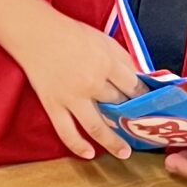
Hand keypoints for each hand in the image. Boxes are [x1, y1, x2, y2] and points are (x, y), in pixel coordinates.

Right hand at [15, 12, 149, 161]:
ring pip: (97, 126)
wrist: (36, 33)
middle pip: (118, 105)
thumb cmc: (70, 33)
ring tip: (124, 152)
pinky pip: (66, 131)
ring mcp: (72, 97)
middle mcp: (92, 83)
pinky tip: (88, 154)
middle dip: (129, 115)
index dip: (144, 98)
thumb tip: (138, 77)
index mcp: (106, 63)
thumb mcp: (103, 40)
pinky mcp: (54, 105)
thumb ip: (122, 60)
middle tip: (139, 126)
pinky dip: (78, 145)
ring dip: (113, 142)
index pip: (133, 87)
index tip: (150, 105)